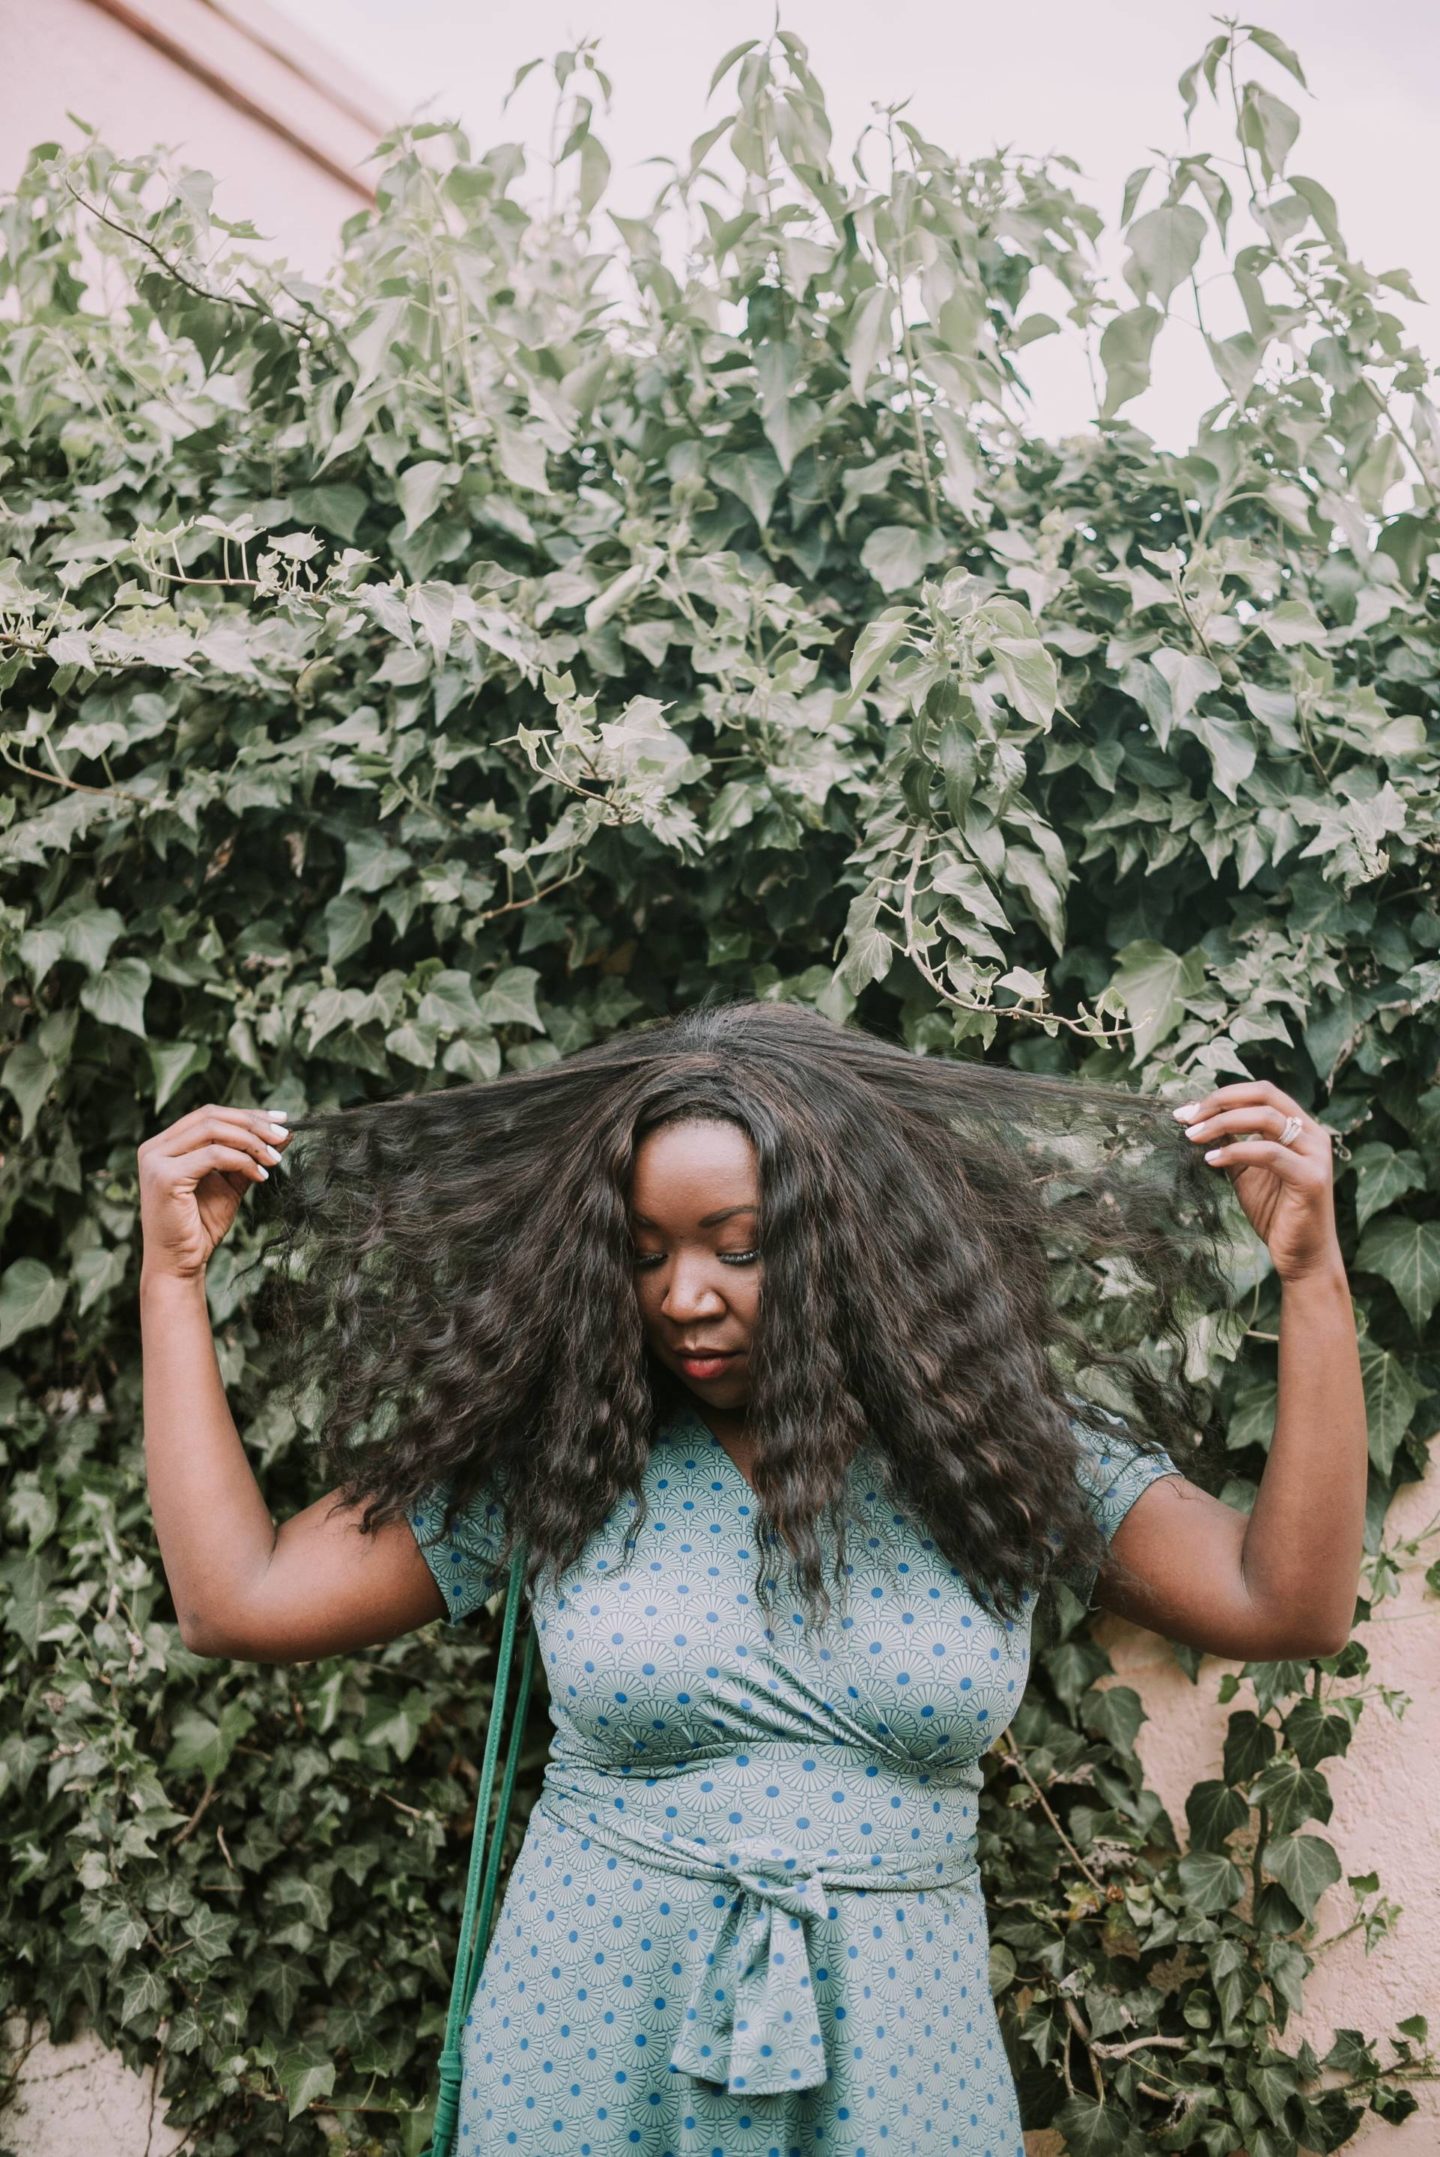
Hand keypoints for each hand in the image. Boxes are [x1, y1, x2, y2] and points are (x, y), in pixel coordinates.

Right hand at [138, 1102, 292, 1282]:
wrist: (180, 1263)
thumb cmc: (201, 1225)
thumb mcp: (231, 1183)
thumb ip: (250, 1156)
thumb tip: (285, 1133)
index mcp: (165, 1145)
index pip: (209, 1114)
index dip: (247, 1114)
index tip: (281, 1120)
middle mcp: (154, 1148)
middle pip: (211, 1116)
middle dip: (253, 1124)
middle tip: (283, 1136)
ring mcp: (156, 1160)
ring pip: (213, 1130)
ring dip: (251, 1141)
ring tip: (275, 1159)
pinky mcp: (165, 1177)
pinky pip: (213, 1155)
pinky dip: (242, 1161)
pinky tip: (260, 1176)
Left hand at [1172, 1080, 1341, 1284]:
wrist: (1301, 1257)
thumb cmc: (1275, 1214)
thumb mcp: (1245, 1171)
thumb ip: (1231, 1143)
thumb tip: (1200, 1119)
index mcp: (1300, 1128)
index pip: (1261, 1092)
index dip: (1222, 1095)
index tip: (1186, 1110)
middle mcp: (1313, 1134)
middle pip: (1264, 1094)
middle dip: (1220, 1101)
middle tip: (1186, 1117)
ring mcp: (1315, 1155)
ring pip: (1265, 1118)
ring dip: (1222, 1123)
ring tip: (1192, 1136)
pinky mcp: (1311, 1178)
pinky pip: (1269, 1153)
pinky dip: (1236, 1151)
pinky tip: (1211, 1160)